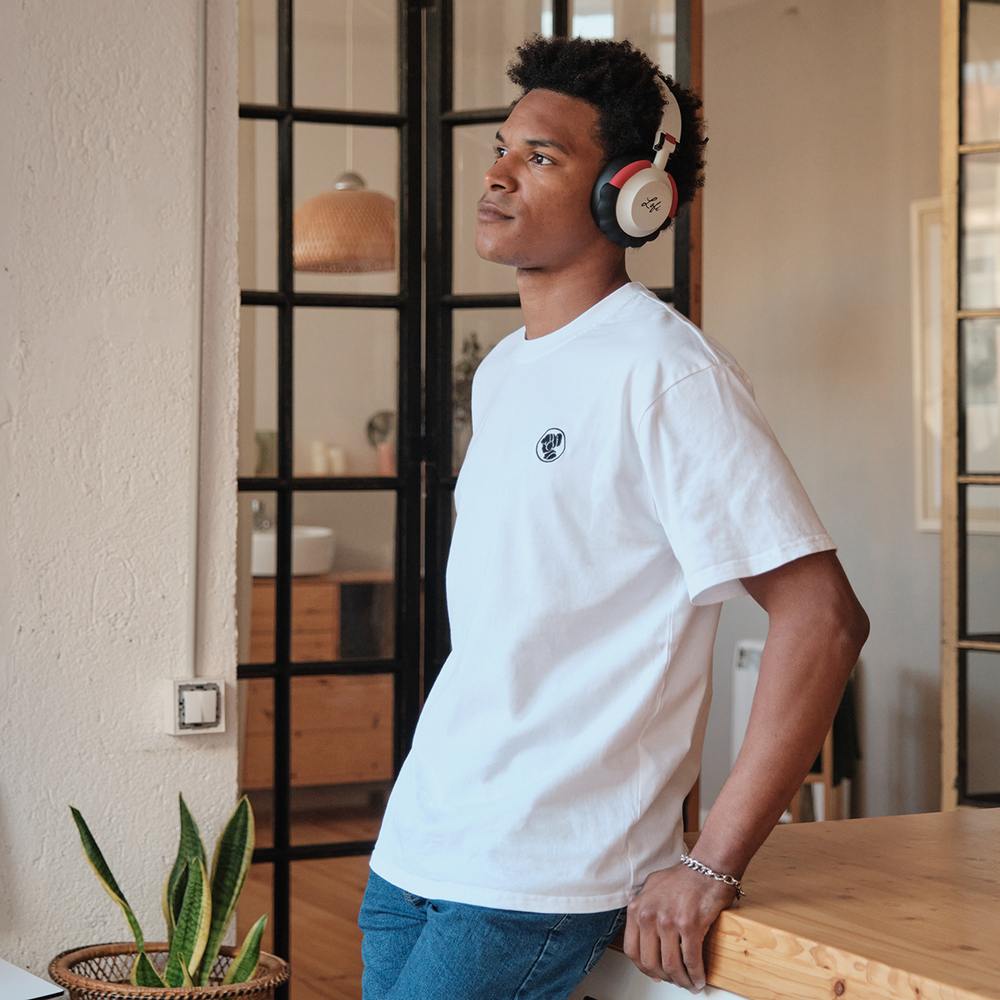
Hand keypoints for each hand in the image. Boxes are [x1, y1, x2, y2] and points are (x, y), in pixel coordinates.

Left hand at [623, 862, 735, 991]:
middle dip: (664, 978)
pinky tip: (700, 978)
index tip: (654, 973)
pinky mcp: (689, 925)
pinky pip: (691, 960)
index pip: (631, 950)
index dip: (644, 968)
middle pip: (650, 962)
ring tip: (689, 984)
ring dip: (682, 981)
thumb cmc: (683, 879)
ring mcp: (668, 920)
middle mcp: (648, 915)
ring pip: (671, 965)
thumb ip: (644, 914)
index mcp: (636, 908)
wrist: (707, 868)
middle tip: (674, 981)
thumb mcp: (652, 891)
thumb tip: (646, 946)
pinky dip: (696, 975)